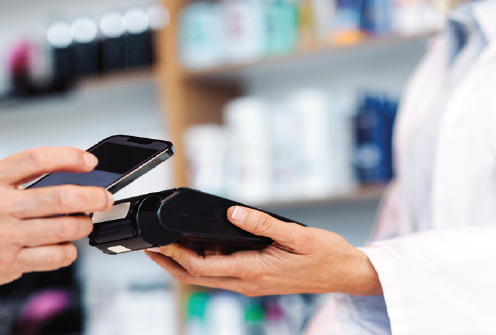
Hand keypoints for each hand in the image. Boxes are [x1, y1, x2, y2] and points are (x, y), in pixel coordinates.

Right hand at [0, 147, 112, 302]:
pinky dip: (65, 253)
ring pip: (62, 229)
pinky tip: (64, 250)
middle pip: (61, 196)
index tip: (87, 161)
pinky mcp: (5, 266)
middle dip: (92, 196)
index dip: (70, 156)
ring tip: (83, 225)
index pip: (38, 159)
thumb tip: (46, 182)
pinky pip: (51, 258)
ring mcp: (2, 238)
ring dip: (81, 226)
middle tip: (103, 197)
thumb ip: (3, 184)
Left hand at [146, 206, 382, 296]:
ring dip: (183, 264)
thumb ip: (263, 223)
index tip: (159, 244)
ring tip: (164, 247)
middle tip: (148, 248)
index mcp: (254, 271)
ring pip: (208, 277)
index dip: (177, 256)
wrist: (347, 274)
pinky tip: (197, 248)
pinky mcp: (256, 279)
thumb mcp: (297, 234)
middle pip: (197, 278)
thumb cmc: (327, 255)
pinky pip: (222, 274)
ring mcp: (251, 284)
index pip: (204, 267)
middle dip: (170, 264)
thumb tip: (234, 212)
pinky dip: (203, 263)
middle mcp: (248, 282)